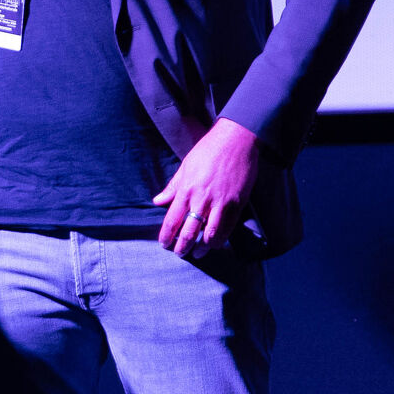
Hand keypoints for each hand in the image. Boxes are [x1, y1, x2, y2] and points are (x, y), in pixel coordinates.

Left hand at [152, 117, 263, 257]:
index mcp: (186, 189)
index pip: (172, 220)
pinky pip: (228, 228)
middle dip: (182, 247)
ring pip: (209, 235)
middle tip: (180, 253)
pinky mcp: (237, 203)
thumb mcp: (186, 166)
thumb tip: (157, 201)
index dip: (167, 236)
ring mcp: (220, 202)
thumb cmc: (209, 149)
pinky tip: (215, 244)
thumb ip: (172, 186)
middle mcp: (202, 198)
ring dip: (202, 248)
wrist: (236, 139)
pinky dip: (220, 239)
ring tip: (197, 254)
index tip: (164, 244)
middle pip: (189, 232)